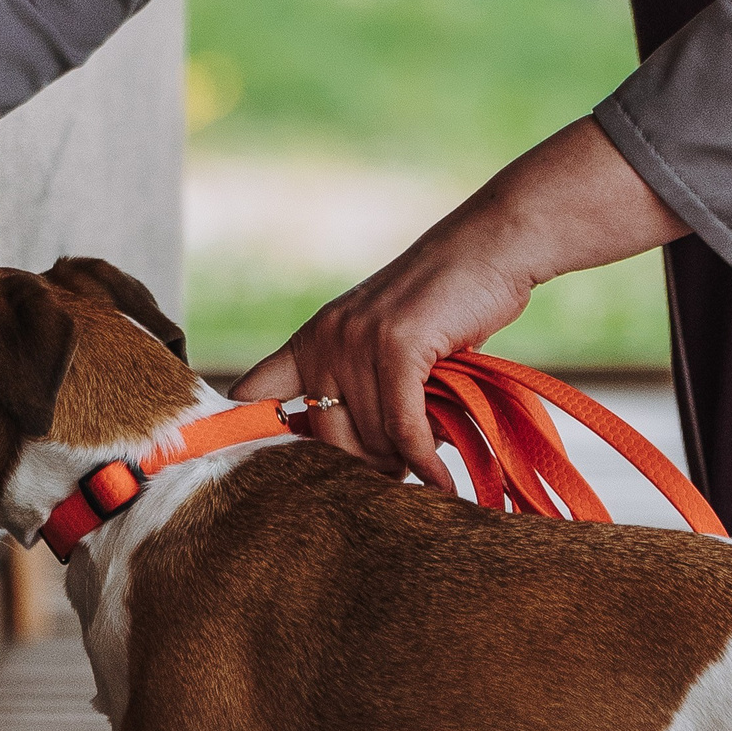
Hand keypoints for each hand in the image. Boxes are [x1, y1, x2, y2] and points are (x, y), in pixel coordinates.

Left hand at [231, 119, 688, 489]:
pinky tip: (441, 481)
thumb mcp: (385, 343)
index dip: (241, 439)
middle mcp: (323, 339)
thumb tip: (350, 467)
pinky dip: (424, 459)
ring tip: (429, 461)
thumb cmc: (444, 306)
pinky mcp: (397, 346)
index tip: (252, 483)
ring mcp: (357, 341)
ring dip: (404, 461)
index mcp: (310, 340)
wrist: (490, 247)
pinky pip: (403, 428)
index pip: (251, 395)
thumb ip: (357, 390)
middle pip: (324, 440)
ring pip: (370, 436)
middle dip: (362, 469)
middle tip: (395, 478)